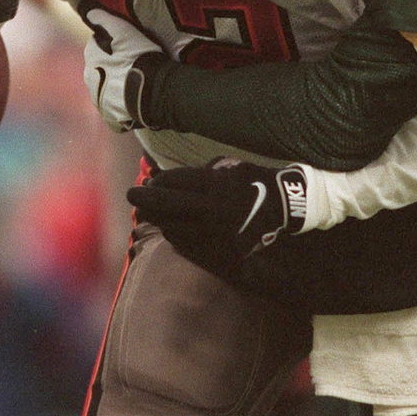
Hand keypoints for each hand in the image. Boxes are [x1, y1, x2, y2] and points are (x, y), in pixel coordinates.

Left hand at [127, 159, 307, 276]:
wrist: (284, 208)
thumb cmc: (254, 180)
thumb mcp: (231, 165)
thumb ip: (202, 171)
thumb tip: (170, 177)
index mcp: (216, 184)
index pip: (175, 182)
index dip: (157, 182)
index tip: (147, 182)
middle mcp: (214, 209)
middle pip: (168, 205)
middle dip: (145, 199)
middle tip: (131, 195)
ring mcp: (215, 232)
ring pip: (173, 226)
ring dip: (158, 219)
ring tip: (148, 212)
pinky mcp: (219, 250)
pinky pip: (186, 244)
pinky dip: (174, 234)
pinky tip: (170, 227)